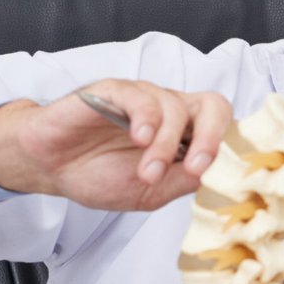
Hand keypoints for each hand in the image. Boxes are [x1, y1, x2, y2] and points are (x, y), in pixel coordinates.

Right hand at [0, 81, 231, 210]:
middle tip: (198, 167)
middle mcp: (172, 111)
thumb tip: (218, 176)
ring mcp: (144, 99)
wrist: (52, 168)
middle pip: (214, 105)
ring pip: (175, 107)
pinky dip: (147, 118)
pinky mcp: (114, 91)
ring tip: (146, 173)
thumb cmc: (101, 175)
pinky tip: (140, 139)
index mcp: (187, 135)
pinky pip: (140, 95)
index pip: (224, 127)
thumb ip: (185, 182)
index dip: (232, 146)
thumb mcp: (152, 193)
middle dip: (212, 137)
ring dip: (165, 145)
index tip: (226, 175)